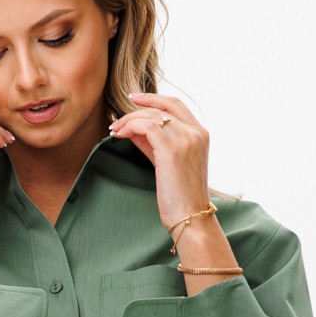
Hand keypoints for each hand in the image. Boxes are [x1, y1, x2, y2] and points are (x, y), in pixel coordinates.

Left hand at [107, 91, 212, 238]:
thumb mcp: (168, 163)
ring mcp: (186, 139)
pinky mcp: (172, 150)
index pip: (176, 105)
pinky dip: (130, 127)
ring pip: (152, 116)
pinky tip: (120, 135)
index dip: (154, 98)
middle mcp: (196, 132)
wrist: (191, 218)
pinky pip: (146, 127)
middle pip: (163, 106)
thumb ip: (154, 143)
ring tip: (115, 130)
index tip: (134, 99)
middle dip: (138, 106)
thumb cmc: (180, 196)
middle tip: (118, 117)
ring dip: (129, 120)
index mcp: (200, 134)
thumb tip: (133, 129)